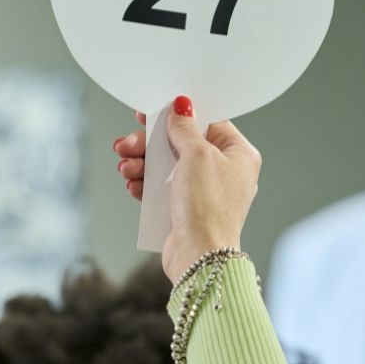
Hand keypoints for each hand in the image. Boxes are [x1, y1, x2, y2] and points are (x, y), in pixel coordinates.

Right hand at [112, 96, 261, 282]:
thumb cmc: (208, 208)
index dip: (178, 116)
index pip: (207, 122)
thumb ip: (186, 128)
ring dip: (142, 164)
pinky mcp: (187, 209)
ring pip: (167, 166)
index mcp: (238, 154)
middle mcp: (225, 171)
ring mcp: (205, 192)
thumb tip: (182, 106)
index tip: (152, 113)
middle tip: (127, 144)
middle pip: (181, 144)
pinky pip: (163, 189)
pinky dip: (146, 184)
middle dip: (149, 144)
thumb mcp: (197, 155)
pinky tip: (133, 185)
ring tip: (126, 169)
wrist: (199, 257)